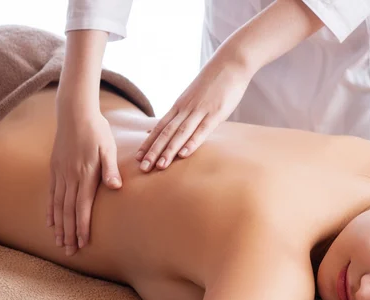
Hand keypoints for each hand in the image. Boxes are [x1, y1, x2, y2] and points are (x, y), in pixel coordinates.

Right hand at [48, 104, 119, 255]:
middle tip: (70, 251)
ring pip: (58, 206)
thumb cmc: (97, 130)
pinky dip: (50, 210)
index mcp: (86, 174)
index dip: (82, 226)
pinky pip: (51, 194)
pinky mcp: (54, 169)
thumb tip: (116, 187)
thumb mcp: (109, 147)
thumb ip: (111, 169)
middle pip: (68, 211)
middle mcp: (70, 177)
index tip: (82, 243)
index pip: (82, 206)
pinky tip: (50, 222)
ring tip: (59, 243)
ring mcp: (60, 174)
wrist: (74, 112)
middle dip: (69, 233)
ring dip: (59, 226)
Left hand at [136, 55, 251, 171]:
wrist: (231, 62)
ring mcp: (200, 111)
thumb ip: (183, 111)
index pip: (160, 127)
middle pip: (166, 133)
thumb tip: (173, 123)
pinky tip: (184, 154)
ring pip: (181, 133)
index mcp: (179, 106)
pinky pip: (202, 130)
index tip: (138, 158)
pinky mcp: (215, 112)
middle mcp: (185, 109)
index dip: (148, 143)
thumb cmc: (213, 82)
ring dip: (169, 150)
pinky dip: (192, 142)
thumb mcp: (194, 96)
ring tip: (160, 166)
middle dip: (153, 151)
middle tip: (142, 168)